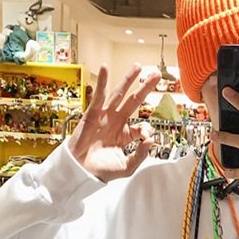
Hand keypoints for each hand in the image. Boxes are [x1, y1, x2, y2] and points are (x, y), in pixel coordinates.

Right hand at [68, 63, 160, 182]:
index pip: (141, 126)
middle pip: (134, 101)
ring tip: (138, 67)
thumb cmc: (101, 170)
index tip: (147, 138)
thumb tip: (151, 140)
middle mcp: (116, 122)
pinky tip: (105, 68)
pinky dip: (101, 81)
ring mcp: (105, 116)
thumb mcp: (127, 166)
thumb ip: (141, 155)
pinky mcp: (92, 114)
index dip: (147, 130)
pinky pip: (98, 95)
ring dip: (128, 79)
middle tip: (156, 75)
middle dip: (145, 88)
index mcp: (125, 135)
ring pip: (119, 94)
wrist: (81, 171)